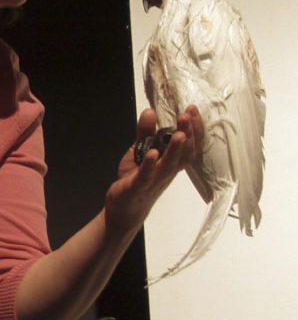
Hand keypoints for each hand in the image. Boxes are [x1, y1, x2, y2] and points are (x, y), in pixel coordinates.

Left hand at [104, 106, 202, 234]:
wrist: (124, 209)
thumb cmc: (137, 179)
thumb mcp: (141, 151)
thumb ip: (145, 132)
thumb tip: (151, 111)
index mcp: (171, 163)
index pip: (190, 146)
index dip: (195, 129)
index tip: (193, 110)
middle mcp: (167, 172)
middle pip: (184, 154)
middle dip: (188, 133)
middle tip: (187, 115)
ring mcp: (154, 181)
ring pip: (170, 166)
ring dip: (175, 149)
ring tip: (180, 133)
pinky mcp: (138, 188)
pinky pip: (146, 176)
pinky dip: (150, 165)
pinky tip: (153, 153)